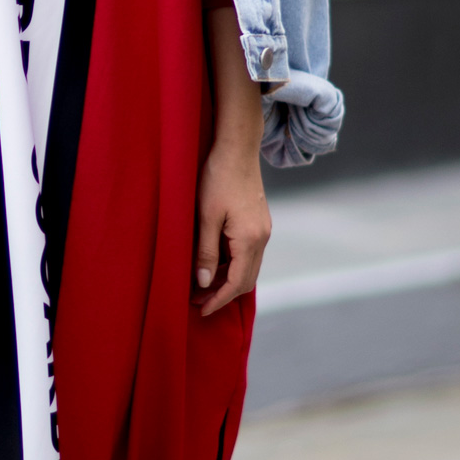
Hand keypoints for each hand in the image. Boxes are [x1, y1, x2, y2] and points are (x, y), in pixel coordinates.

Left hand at [193, 139, 271, 317]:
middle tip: (197, 301)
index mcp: (250, 239)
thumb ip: (206, 252)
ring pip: (247, 267)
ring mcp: (263, 230)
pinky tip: (213, 264)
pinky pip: (247, 254)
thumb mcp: (206, 217)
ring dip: (226, 279)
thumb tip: (204, 283)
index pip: (237, 283)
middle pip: (246, 279)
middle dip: (222, 294)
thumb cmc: (217, 178)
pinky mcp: (259, 223)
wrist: (236, 148)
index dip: (219, 300)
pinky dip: (231, 265)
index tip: (202, 310)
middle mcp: (262, 238)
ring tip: (201, 285)